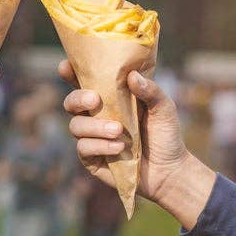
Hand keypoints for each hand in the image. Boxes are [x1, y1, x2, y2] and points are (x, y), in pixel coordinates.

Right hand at [59, 60, 214, 227]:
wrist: (169, 170)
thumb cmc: (165, 134)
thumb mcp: (163, 108)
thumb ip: (150, 91)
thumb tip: (132, 76)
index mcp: (109, 99)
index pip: (83, 82)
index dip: (70, 73)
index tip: (65, 66)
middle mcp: (95, 116)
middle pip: (71, 103)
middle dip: (77, 99)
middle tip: (95, 100)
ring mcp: (92, 138)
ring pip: (76, 126)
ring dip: (95, 127)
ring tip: (118, 130)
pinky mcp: (91, 159)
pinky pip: (84, 148)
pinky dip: (100, 146)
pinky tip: (118, 147)